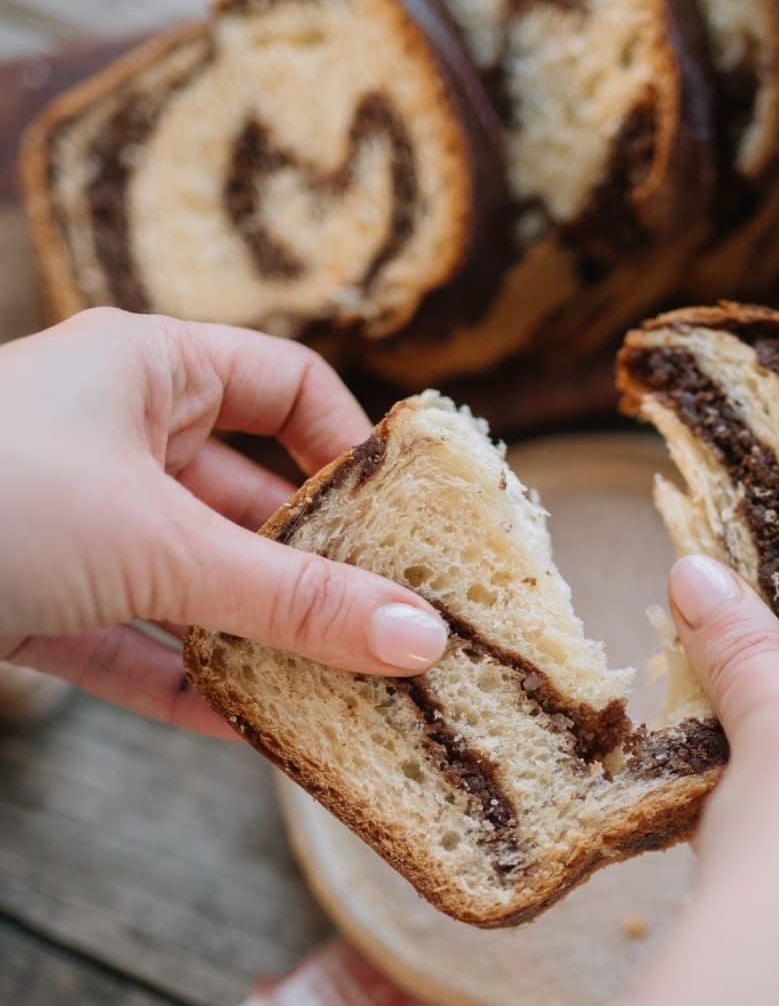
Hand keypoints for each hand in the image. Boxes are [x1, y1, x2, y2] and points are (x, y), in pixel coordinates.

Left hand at [0, 309, 447, 737]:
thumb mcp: (160, 542)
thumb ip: (293, 597)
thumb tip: (421, 637)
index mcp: (149, 368)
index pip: (287, 385)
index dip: (350, 445)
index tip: (402, 517)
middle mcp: (116, 434)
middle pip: (247, 494)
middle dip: (313, 564)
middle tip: (389, 623)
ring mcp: (72, 518)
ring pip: (192, 576)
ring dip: (256, 634)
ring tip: (338, 686)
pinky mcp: (30, 596)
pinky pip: (130, 637)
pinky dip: (183, 680)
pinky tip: (246, 728)